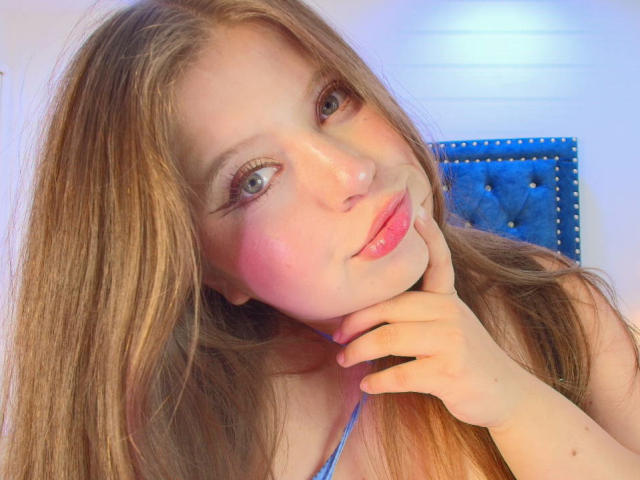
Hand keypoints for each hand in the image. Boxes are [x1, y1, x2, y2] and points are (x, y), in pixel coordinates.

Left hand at [333, 209, 534, 428]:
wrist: (505, 396)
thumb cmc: (464, 360)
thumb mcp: (450, 326)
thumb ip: (422, 313)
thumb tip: (370, 311)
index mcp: (448, 299)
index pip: (439, 262)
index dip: (429, 236)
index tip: (416, 211)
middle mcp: (452, 313)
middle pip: (391, 307)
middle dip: (356, 322)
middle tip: (336, 336)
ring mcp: (453, 341)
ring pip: (390, 338)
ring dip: (359, 351)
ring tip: (343, 360)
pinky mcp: (450, 372)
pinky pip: (401, 373)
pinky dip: (378, 381)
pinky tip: (367, 385)